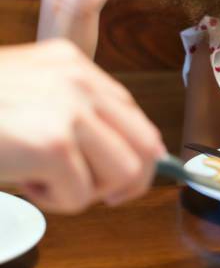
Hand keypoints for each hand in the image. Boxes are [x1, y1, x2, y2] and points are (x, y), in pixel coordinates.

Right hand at [0, 40, 165, 213]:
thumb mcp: (28, 94)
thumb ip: (72, 112)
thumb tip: (121, 155)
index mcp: (74, 66)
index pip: (134, 117)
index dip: (136, 155)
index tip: (120, 178)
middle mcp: (80, 81)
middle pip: (145, 145)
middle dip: (128, 182)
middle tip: (96, 193)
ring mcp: (69, 109)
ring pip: (124, 173)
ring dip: (87, 191)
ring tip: (45, 180)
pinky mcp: (52, 143)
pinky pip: (81, 196)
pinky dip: (54, 202)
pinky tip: (25, 182)